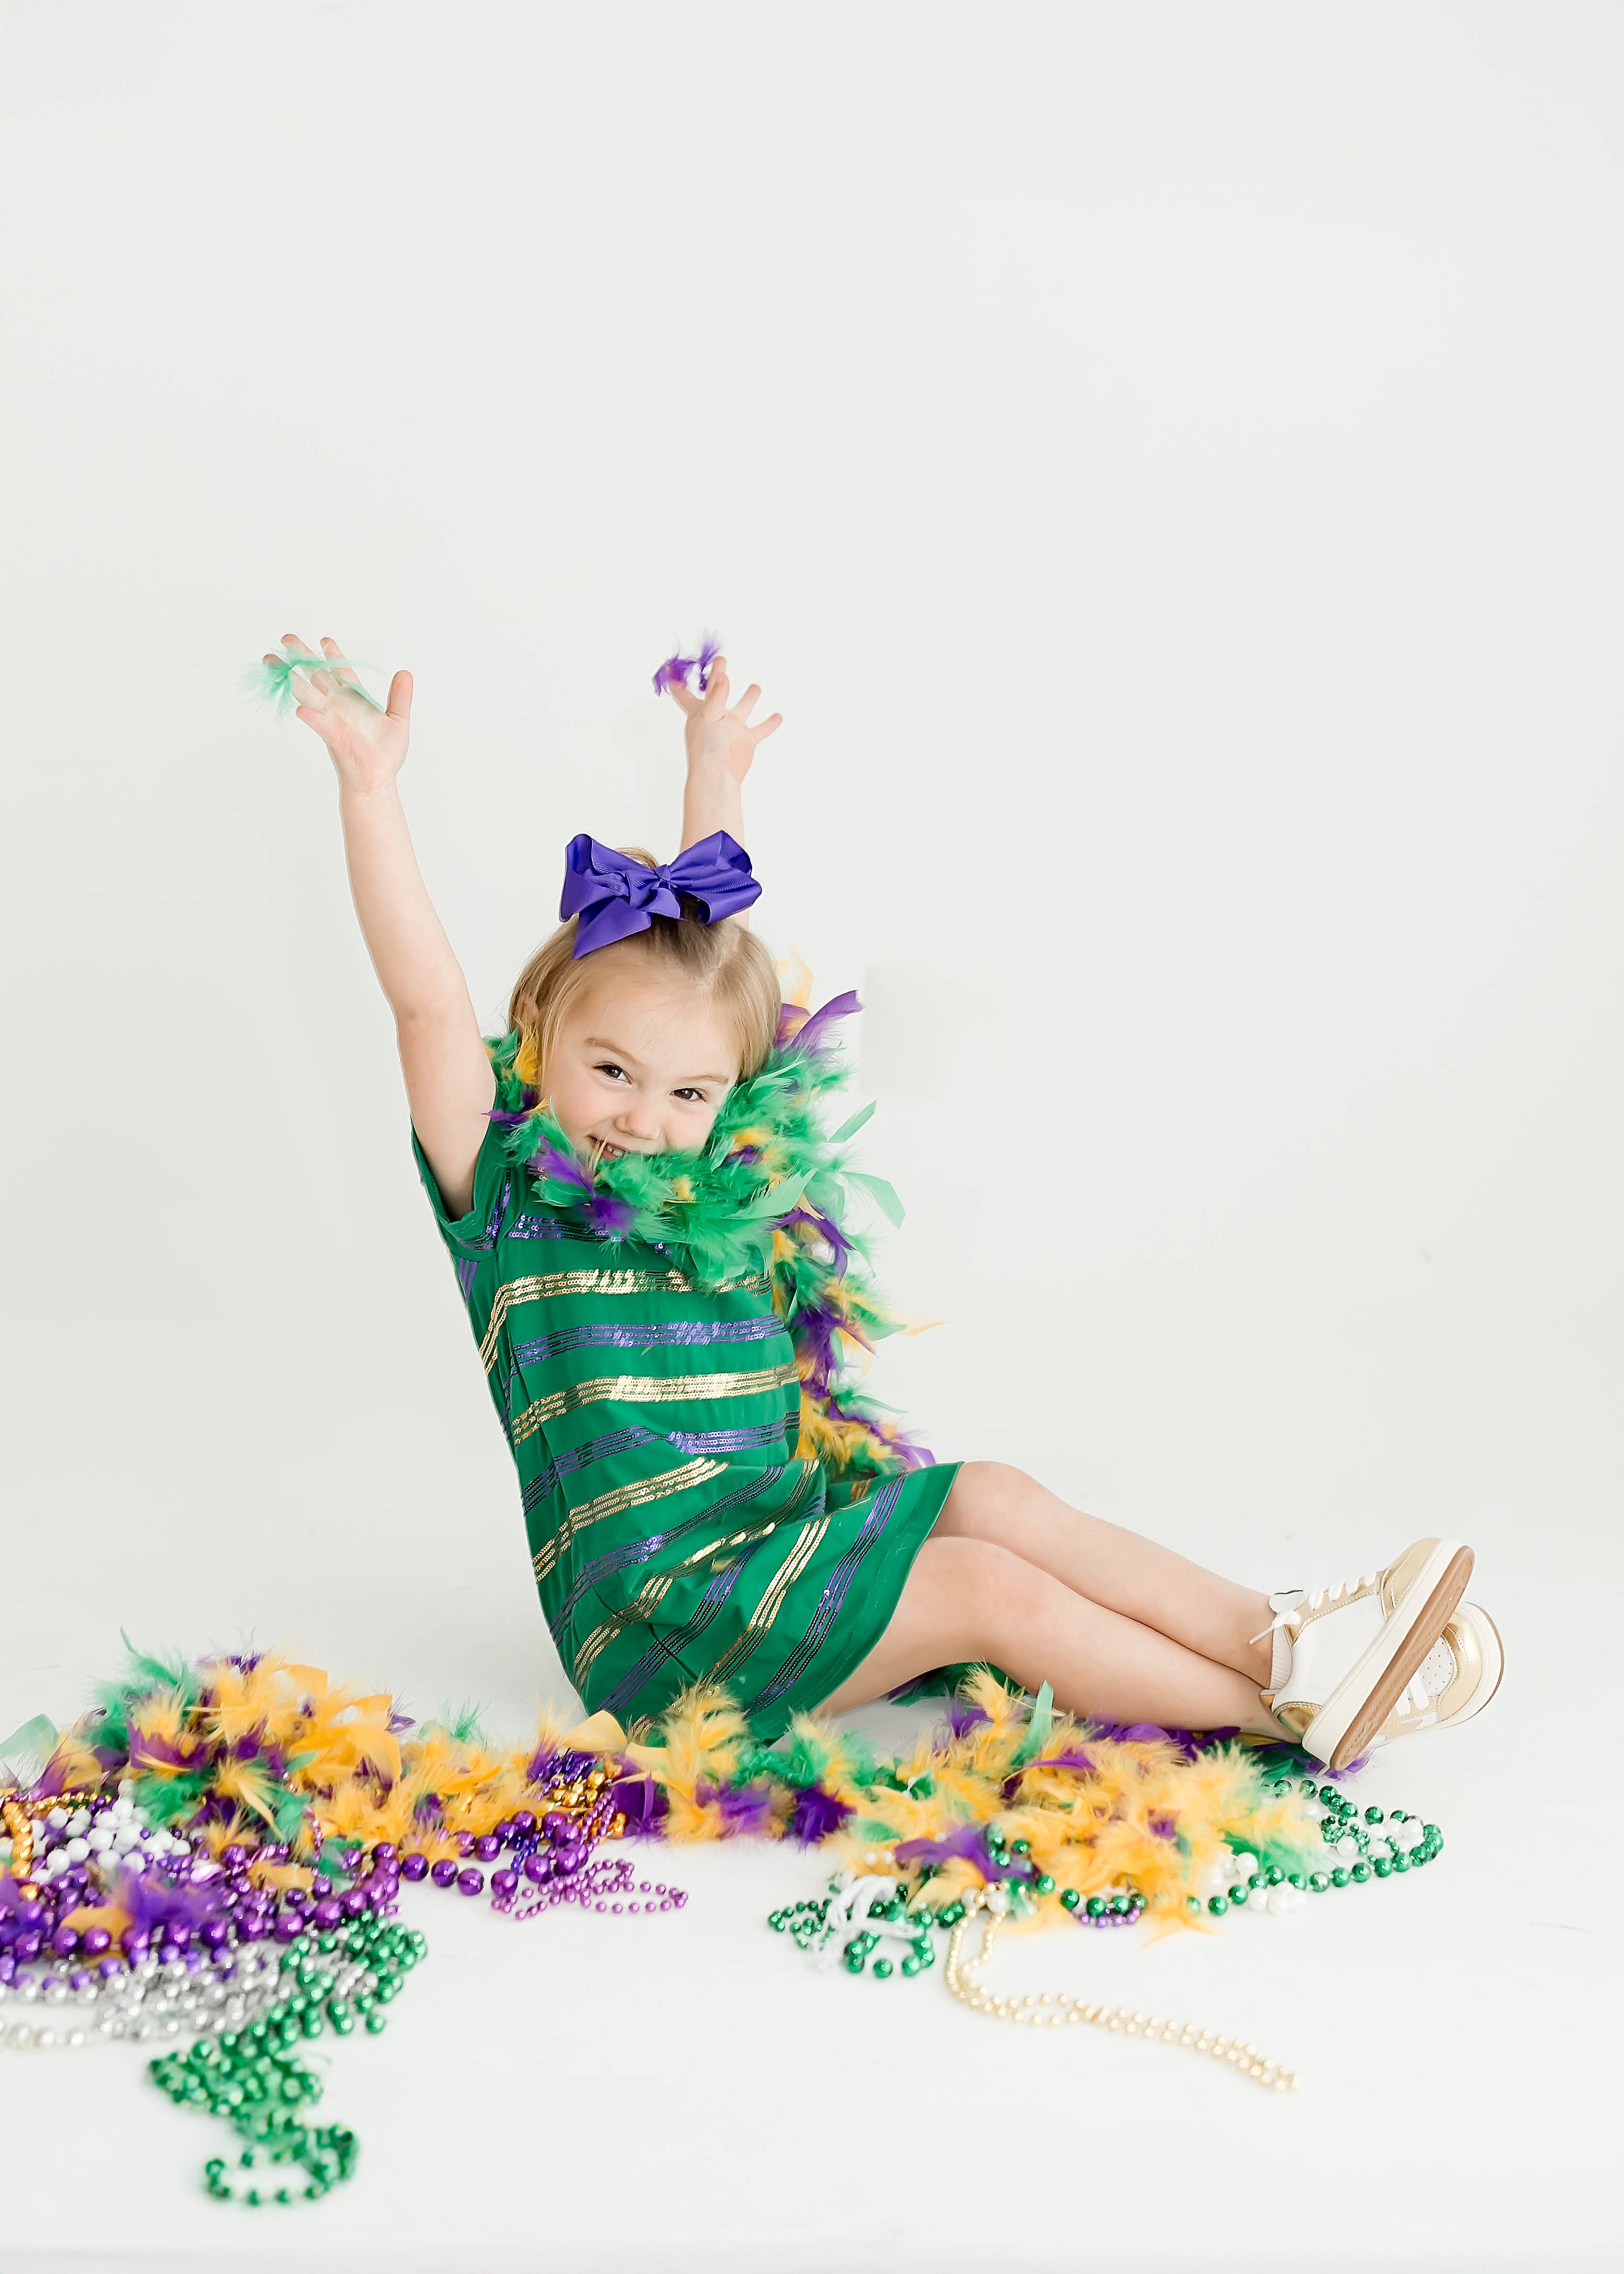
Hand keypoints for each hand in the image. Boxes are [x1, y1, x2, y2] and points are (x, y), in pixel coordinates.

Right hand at [269, 632, 412, 797]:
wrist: (379, 780)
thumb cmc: (386, 754)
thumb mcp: (398, 720)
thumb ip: (400, 697)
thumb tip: (405, 672)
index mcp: (354, 698)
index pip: (341, 670)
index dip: (333, 655)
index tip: (324, 640)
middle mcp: (339, 705)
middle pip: (316, 675)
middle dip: (301, 656)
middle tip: (287, 638)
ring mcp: (332, 718)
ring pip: (307, 693)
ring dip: (290, 678)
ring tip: (273, 662)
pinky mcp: (332, 736)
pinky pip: (319, 723)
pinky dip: (310, 716)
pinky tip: (300, 709)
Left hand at [663, 654, 781, 786]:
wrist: (718, 775)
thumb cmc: (707, 747)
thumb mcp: (709, 715)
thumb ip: (716, 695)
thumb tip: (722, 676)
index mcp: (699, 710)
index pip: (684, 691)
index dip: (678, 678)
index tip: (671, 665)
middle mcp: (715, 716)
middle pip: (717, 691)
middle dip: (718, 676)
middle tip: (721, 659)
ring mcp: (731, 728)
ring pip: (743, 708)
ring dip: (750, 698)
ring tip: (756, 687)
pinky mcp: (745, 740)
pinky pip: (760, 729)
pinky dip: (770, 723)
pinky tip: (778, 716)